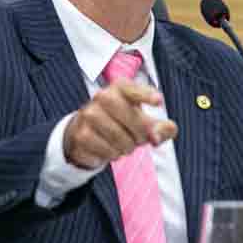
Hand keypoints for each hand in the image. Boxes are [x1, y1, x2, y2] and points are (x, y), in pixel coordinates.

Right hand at [63, 78, 177, 168]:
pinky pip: (105, 149)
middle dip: (140, 131)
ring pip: (117, 135)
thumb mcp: (143, 122)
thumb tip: (161, 134)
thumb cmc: (122, 124)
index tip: (159, 101)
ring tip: (126, 145)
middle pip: (128, 113)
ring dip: (127, 146)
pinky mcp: (81, 134)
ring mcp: (88, 115)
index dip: (146, 95)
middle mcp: (101, 97)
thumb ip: (161, 128)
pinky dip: (113, 154)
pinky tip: (112, 149)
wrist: (87, 133)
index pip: (132, 89)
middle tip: (142, 140)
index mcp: (120, 89)